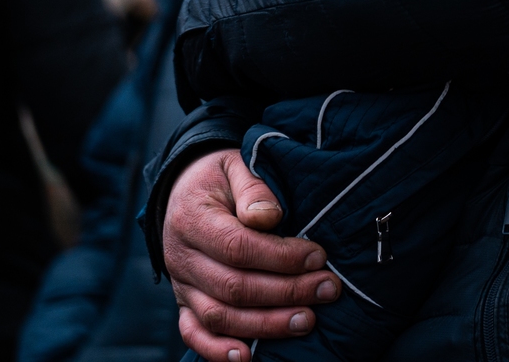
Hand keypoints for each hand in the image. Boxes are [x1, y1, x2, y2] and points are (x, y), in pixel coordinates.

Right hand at [163, 147, 339, 361]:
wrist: (185, 188)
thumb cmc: (221, 177)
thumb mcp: (236, 165)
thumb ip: (253, 187)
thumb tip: (269, 217)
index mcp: (192, 219)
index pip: (237, 247)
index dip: (280, 257)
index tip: (318, 256)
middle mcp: (181, 256)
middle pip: (233, 287)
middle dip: (286, 292)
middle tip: (327, 289)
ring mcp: (181, 284)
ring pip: (219, 316)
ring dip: (266, 324)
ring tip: (308, 320)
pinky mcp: (184, 302)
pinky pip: (194, 333)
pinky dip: (218, 350)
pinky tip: (249, 356)